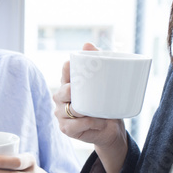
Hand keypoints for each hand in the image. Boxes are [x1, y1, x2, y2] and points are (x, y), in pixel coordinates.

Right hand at [53, 42, 127, 172]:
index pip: (65, 71)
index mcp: (69, 83)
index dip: (69, 68)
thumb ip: (98, 62)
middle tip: (89, 93)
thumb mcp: (105, 83)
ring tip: (100, 113)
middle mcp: (61, 97)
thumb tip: (87, 44)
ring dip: (85, 111)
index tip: (76, 65)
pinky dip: (89, 123)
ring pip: (70, 109)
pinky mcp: (66, 128)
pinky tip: (98, 123)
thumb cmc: (105, 104)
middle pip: (64, 90)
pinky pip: (75, 125)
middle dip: (74, 91)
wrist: (111, 129)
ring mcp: (61, 114)